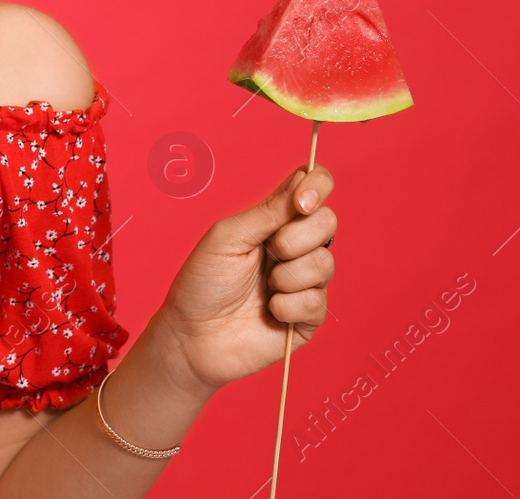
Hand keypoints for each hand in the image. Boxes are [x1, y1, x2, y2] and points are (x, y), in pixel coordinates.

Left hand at [153, 161, 336, 397]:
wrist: (192, 336)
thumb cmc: (203, 282)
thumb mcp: (229, 237)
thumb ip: (268, 212)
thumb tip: (303, 183)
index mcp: (276, 221)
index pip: (314, 187)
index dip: (318, 185)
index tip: (301, 203)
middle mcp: (296, 247)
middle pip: (328, 223)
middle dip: (296, 238)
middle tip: (268, 252)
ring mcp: (305, 282)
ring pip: (325, 263)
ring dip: (288, 275)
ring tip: (264, 288)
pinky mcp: (308, 317)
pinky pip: (317, 301)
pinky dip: (288, 305)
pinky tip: (269, 311)